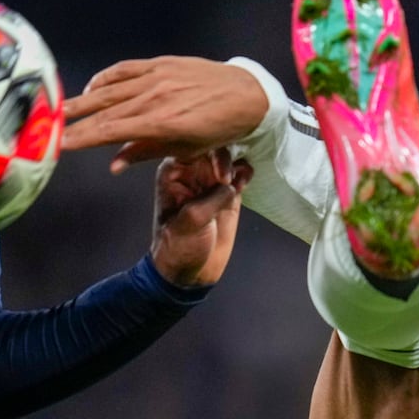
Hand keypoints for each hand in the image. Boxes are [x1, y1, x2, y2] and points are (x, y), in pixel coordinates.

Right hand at [63, 56, 269, 173]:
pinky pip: (125, 70)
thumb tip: (113, 164)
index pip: (109, 132)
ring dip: (82, 99)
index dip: (81, 138)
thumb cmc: (219, 129)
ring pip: (109, 89)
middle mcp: (153, 98)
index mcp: (160, 123)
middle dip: (73, 119)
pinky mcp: (160, 63)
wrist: (247, 94)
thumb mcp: (186, 149)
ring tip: (60, 108)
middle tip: (44, 126)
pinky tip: (92, 88)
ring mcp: (156, 77)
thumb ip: (145, 153)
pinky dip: (105, 78)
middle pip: (102, 110)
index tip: (58, 145)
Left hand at [150, 149, 253, 287]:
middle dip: (225, 157)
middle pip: (213, 145)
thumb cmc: (179, 247)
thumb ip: (211, 197)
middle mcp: (192, 171)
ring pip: (230, 155)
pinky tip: (243, 185)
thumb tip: (231, 185)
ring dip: (237, 164)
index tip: (220, 174)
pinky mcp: (228, 193)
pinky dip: (245, 173)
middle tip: (227, 181)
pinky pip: (241, 172)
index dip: (209, 151)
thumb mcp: (191, 221)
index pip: (192, 144)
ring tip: (237, 185)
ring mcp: (211, 180)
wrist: (190, 273)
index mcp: (173, 171)